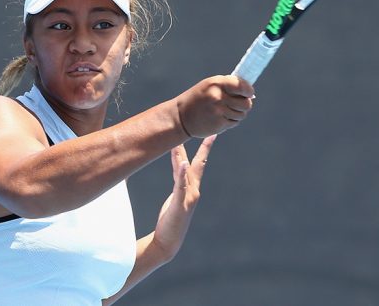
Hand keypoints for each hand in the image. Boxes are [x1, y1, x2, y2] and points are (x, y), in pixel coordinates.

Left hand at [152, 135, 215, 261]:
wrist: (167, 243)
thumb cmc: (170, 220)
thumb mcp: (175, 196)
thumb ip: (179, 180)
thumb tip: (178, 166)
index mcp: (192, 189)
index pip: (198, 164)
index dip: (204, 149)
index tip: (210, 135)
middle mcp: (193, 192)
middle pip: (197, 166)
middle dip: (204, 149)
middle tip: (210, 134)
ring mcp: (188, 199)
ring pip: (186, 173)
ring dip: (182, 157)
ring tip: (180, 142)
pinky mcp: (179, 205)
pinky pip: (180, 187)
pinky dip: (182, 174)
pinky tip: (183, 163)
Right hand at [176, 75, 254, 137]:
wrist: (181, 117)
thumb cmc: (198, 98)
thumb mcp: (209, 85)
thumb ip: (228, 85)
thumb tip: (249, 92)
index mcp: (216, 84)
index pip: (242, 86)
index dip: (249, 90)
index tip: (249, 93)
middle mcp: (218, 97)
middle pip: (246, 103)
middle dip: (246, 104)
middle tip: (239, 103)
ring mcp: (218, 112)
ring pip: (242, 114)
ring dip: (238, 113)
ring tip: (227, 111)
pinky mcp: (219, 124)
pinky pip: (234, 122)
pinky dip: (231, 121)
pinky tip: (221, 117)